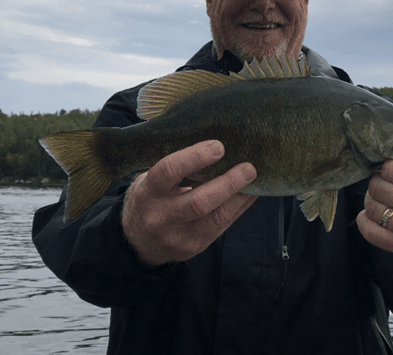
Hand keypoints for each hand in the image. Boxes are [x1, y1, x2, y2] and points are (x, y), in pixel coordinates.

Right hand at [122, 140, 257, 266]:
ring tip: (254, 179)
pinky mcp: (193, 247)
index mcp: (148, 191)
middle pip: (198, 202)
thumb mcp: (153, 180)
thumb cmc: (152, 198)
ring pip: (215, 218)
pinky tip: (249, 194)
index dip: (195, 157)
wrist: (139, 240)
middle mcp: (160, 216)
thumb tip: (218, 145)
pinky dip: (239, 207)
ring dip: (239, 196)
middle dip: (228, 183)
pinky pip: (222, 227)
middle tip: (248, 168)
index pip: (169, 171)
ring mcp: (177, 236)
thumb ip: (178, 167)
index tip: (219, 147)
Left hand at [356, 143, 392, 273]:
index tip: (391, 166)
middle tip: (385, 182)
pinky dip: (366, 222)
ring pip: (373, 209)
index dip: (388, 164)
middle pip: (379, 187)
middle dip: (378, 181)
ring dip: (372, 200)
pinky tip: (374, 216)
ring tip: (382, 198)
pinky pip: (373, 234)